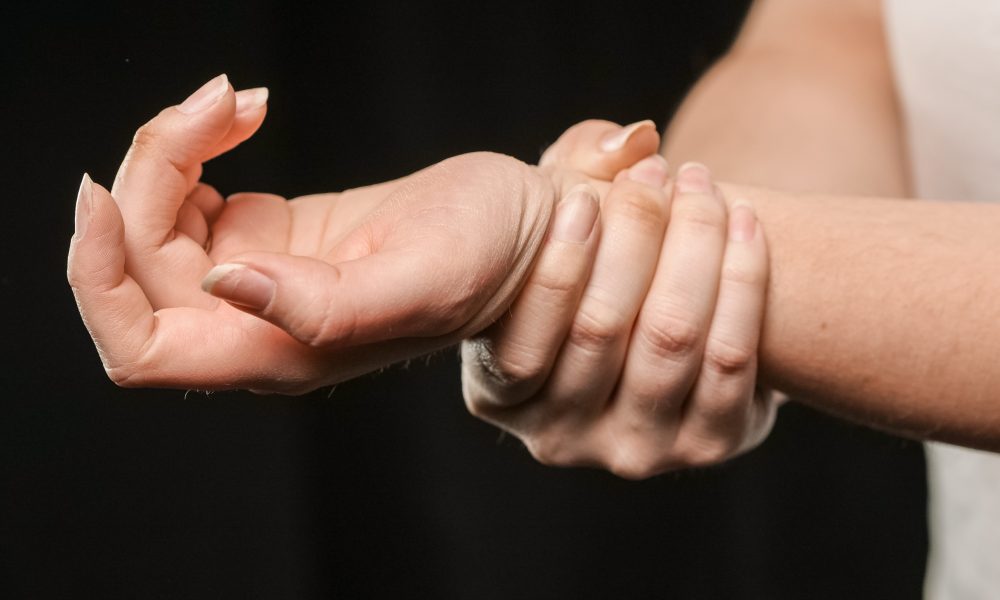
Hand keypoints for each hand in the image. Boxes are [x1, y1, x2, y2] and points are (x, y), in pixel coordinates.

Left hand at [68, 76, 658, 393]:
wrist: (523, 225)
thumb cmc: (493, 259)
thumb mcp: (425, 281)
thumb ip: (328, 307)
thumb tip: (225, 284)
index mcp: (283, 354)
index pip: (141, 348)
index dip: (97, 280)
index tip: (103, 193)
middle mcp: (257, 326)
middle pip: (134, 265)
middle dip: (147, 173)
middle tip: (217, 102)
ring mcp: (257, 279)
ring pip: (151, 223)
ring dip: (171, 148)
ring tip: (236, 101)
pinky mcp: (266, 235)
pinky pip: (186, 192)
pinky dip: (196, 144)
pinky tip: (244, 118)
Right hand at [462, 121, 776, 478]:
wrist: (656, 322)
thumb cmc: (586, 264)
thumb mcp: (552, 224)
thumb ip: (570, 172)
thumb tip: (633, 139)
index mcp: (498, 397)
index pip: (521, 346)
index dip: (558, 264)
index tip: (585, 197)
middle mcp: (559, 439)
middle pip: (600, 330)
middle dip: (634, 234)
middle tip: (656, 172)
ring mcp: (636, 450)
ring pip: (671, 338)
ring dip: (694, 245)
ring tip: (700, 184)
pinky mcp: (710, 444)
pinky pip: (732, 358)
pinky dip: (742, 280)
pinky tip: (744, 222)